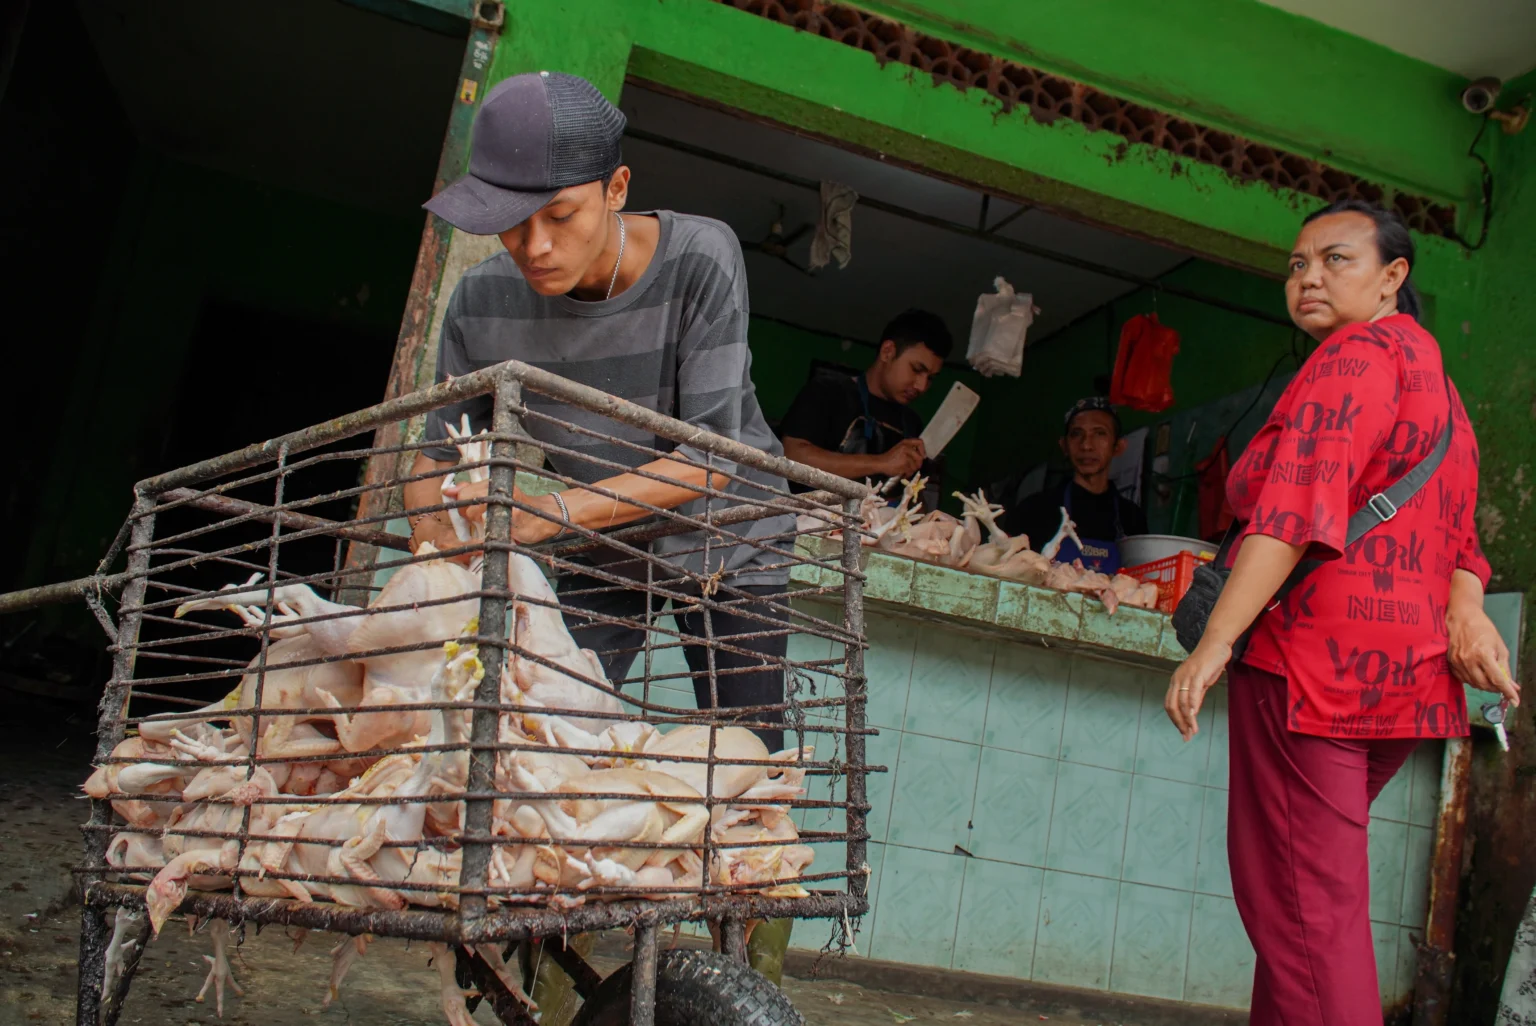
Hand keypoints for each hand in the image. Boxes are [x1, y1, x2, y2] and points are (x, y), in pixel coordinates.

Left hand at [440, 481, 562, 543]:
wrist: (544, 517)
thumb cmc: (517, 507)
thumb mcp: (495, 495)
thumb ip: (472, 491)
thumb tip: (448, 490)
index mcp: (494, 483)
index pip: (464, 491)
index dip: (463, 503)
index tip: (470, 510)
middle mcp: (500, 490)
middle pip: (466, 500)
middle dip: (467, 513)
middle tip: (478, 519)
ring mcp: (506, 504)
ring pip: (474, 513)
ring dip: (476, 523)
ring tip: (487, 524)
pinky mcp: (513, 520)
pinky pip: (489, 530)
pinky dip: (485, 537)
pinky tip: (491, 535)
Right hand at [877, 438, 925, 477]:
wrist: (880, 463)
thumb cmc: (890, 458)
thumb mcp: (900, 449)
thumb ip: (910, 450)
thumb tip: (923, 457)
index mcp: (905, 442)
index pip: (920, 442)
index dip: (923, 450)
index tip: (922, 456)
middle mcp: (906, 447)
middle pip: (920, 457)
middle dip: (918, 464)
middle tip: (913, 468)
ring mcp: (905, 455)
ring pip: (916, 465)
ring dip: (912, 470)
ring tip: (905, 470)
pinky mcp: (904, 463)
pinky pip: (911, 471)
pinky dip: (908, 474)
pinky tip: (903, 473)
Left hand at [1165, 638, 1231, 740]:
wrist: (1216, 644)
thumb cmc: (1209, 663)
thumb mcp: (1200, 683)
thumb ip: (1195, 697)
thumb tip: (1192, 714)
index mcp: (1176, 681)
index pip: (1170, 704)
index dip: (1175, 720)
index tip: (1183, 732)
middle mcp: (1178, 678)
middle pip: (1172, 705)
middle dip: (1179, 723)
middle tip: (1187, 736)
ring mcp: (1186, 675)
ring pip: (1182, 701)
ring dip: (1187, 718)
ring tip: (1192, 731)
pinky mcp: (1197, 672)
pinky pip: (1192, 691)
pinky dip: (1192, 704)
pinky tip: (1194, 715)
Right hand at [1447, 600, 1520, 706]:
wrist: (1462, 617)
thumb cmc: (1483, 628)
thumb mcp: (1500, 646)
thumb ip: (1505, 667)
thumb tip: (1512, 684)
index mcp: (1483, 654)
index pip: (1498, 679)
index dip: (1507, 692)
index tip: (1515, 701)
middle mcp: (1468, 660)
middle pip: (1485, 685)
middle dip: (1496, 688)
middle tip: (1503, 685)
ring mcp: (1457, 662)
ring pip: (1474, 684)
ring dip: (1485, 685)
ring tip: (1491, 678)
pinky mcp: (1450, 662)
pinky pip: (1463, 679)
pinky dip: (1473, 680)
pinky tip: (1478, 674)